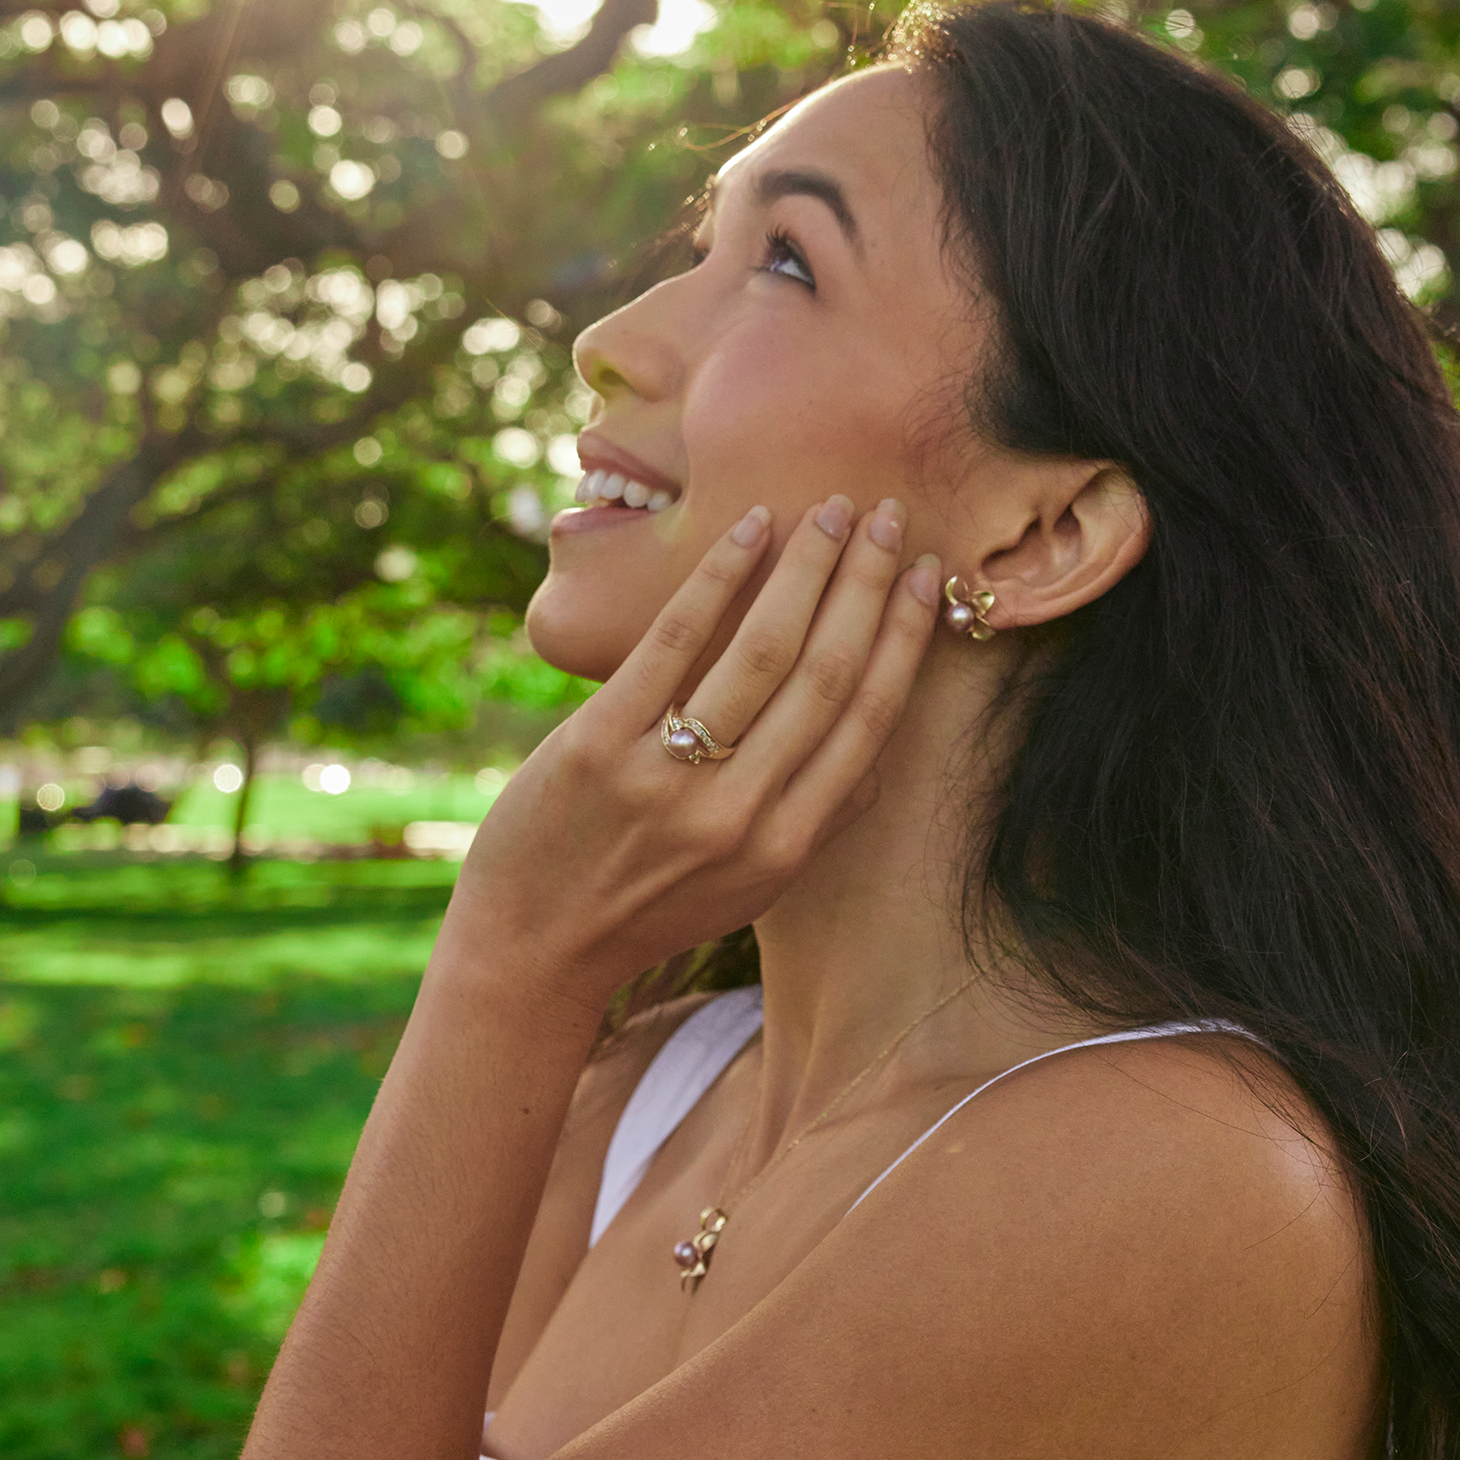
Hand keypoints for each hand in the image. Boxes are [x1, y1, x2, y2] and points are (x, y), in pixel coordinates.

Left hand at [448, 496, 940, 1008]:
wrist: (533, 949)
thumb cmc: (646, 909)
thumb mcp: (751, 887)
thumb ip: (815, 822)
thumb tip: (878, 748)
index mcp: (787, 846)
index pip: (867, 721)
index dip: (904, 639)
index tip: (927, 576)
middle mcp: (739, 814)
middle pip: (826, 674)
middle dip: (866, 585)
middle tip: (886, 515)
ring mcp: (668, 779)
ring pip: (762, 652)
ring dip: (806, 568)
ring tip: (832, 511)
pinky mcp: (600, 745)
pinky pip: (672, 643)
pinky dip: (717, 579)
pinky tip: (749, 531)